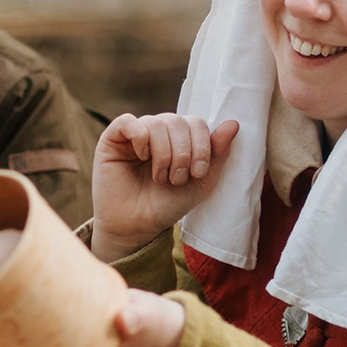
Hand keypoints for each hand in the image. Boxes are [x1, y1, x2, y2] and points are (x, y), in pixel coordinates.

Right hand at [90, 114, 238, 261]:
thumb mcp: (201, 182)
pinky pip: (128, 122)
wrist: (138, 225)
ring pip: (156, 122)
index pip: (196, 123)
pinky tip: (141, 157)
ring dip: (163, 154)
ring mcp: (135, 134)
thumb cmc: (168, 204)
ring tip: (160, 177)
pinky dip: (140, 138)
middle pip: (178, 121)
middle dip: (182, 153)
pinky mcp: (112, 139)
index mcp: (180, 138)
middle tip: (176, 179)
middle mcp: (158, 131)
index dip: (201, 146)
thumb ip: (218, 153)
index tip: (197, 174)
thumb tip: (233, 123)